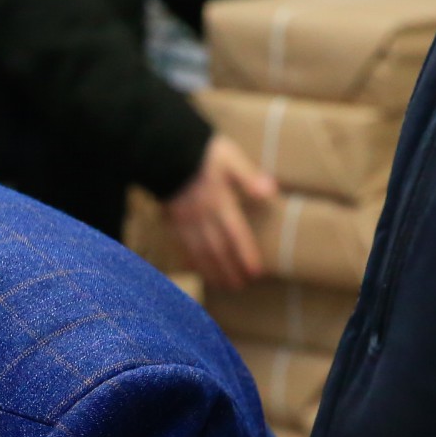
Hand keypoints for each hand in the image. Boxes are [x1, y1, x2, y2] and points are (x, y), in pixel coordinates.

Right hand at [166, 134, 279, 292]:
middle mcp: (203, 217)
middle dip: (229, 269)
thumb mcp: (230, 158)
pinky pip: (182, 246)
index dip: (245, 255)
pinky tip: (196, 269)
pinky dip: (191, 260)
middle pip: (218, 250)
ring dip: (211, 271)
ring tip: (221, 284)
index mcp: (220, 202)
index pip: (236, 235)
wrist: (164, 150)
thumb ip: (248, 176)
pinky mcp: (172, 220)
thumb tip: (270, 191)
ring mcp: (185, 221)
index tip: (254, 272)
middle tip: (238, 286)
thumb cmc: (202, 153)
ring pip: (200, 252)